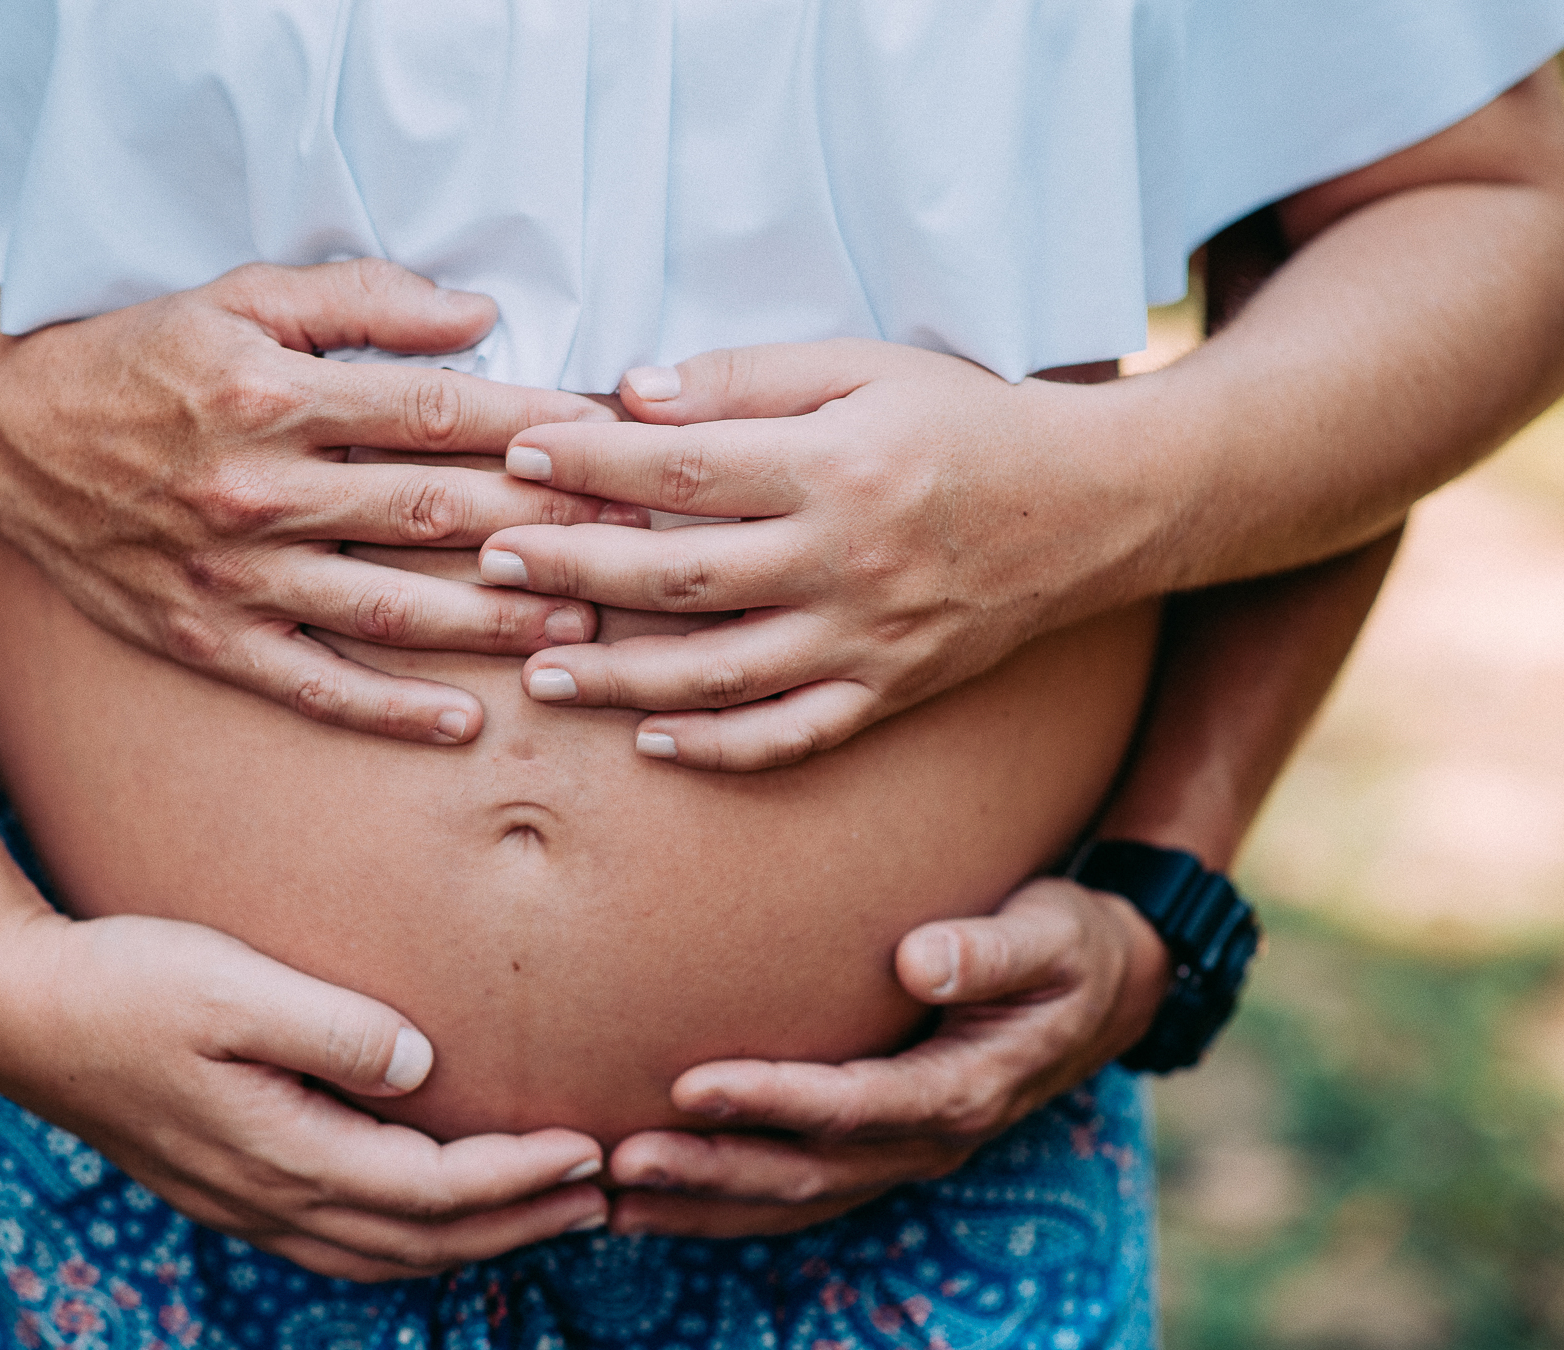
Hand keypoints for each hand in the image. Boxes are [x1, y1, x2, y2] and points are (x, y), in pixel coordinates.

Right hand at [0, 233, 623, 745]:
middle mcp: (258, 487)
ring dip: (492, 622)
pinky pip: (310, 682)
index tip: (612, 445)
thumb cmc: (138, 352)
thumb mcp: (240, 293)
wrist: (1, 428)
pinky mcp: (205, 633)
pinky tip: (464, 722)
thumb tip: (480, 321)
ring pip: (388, 604)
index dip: (535, 430)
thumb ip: (364, 301)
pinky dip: (387, 710)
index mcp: (272, 392)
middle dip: (543, 527)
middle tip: (632, 544)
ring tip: (582, 632)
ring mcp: (231, 571)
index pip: (437, 415)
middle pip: (432, 512)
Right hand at [0, 912, 606, 1280]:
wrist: (18, 1016)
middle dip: (518, 1225)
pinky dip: (405, 1239)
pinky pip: (337, 1241)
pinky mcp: (225, 1187)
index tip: (588, 1150)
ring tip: (541, 1213)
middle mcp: (271, 1197)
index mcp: (285, 1151)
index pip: (433, 1190)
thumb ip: (332, 1028)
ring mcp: (244, 1202)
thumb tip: (421, 1064)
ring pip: (380, 1253)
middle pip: (421, 1241)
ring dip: (469, 1240)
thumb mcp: (232, 985)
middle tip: (600, 1199)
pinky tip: (428, 1214)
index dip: (518, 1178)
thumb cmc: (125, 984)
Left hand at [478, 341, 1145, 769]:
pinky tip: (649, 742)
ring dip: (620, 676)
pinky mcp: (890, 691)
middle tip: (494, 561)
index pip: (684, 470)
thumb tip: (630, 396)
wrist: (1092, 505)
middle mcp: (848, 561)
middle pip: (683, 578)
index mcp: (837, 466)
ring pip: (721, 676)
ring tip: (540, 669)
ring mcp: (869, 640)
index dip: (591, 465)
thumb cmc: (964, 420)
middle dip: (576, 568)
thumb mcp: (864, 367)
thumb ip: (746, 380)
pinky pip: (793, 736)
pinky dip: (719, 748)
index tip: (519, 456)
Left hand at [603, 877, 1167, 1238]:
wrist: (1104, 985)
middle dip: (711, 1170)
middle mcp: (928, 1138)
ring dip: (703, 1203)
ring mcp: (901, 1152)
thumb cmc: (1068, 945)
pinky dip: (725, 1204)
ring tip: (612, 1198)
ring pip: (792, 1196)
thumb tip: (920, 959)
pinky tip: (653, 1202)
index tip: (692, 1084)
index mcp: (964, 1089)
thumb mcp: (1051, 935)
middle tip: (621, 1159)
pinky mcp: (879, 1145)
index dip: (772, 1101)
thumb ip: (990, 950)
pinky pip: (796, 1189)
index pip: (852, 1105)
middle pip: (806, 1171)